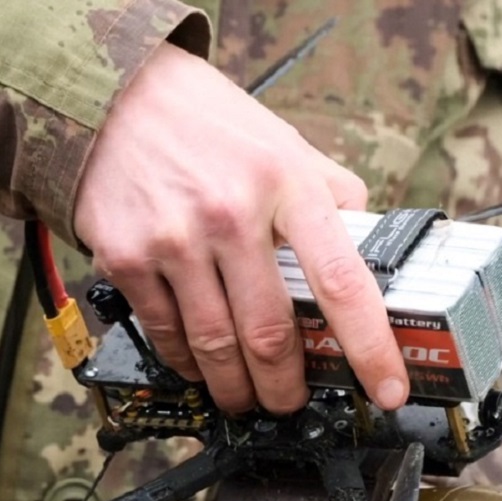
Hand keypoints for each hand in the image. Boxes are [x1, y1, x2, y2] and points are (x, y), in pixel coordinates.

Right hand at [75, 44, 406, 413]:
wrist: (114, 97)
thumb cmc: (209, 124)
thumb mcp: (285, 143)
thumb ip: (329, 196)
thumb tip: (368, 248)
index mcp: (287, 184)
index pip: (342, 282)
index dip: (370, 347)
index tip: (387, 388)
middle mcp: (231, 213)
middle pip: (271, 336)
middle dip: (286, 388)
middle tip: (291, 401)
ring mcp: (175, 239)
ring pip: (216, 349)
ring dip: (236, 388)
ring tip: (244, 395)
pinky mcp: (127, 258)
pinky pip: (167, 335)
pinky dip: (188, 362)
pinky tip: (198, 363)